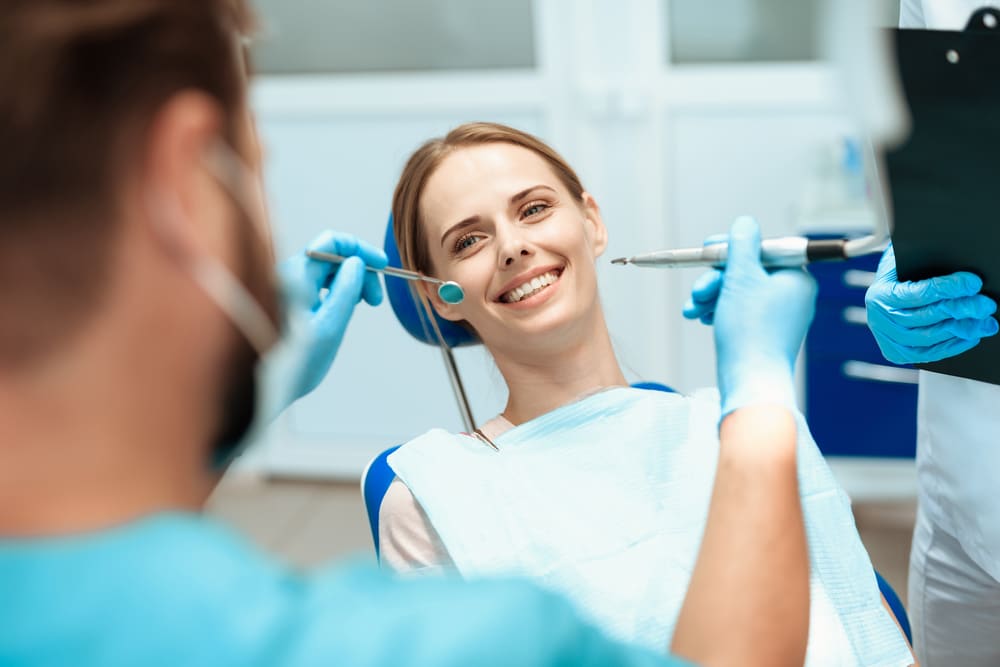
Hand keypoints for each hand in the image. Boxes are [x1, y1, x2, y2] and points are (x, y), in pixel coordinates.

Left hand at [278, 230, 387, 401]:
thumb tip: (356, 263)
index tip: (382, 265)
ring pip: (326, 271)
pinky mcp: (290, 303)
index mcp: (295, 277)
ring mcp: (287, 289)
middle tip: (376, 301)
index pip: (331, 242)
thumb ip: (345, 291)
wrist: (263, 390)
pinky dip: (337, 292)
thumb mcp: (329, 327)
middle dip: (359, 270)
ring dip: (350, 282)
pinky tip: (346, 309)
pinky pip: (318, 285)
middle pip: (331, 256)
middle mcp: (288, 277)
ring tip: (365, 305)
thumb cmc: (294, 363)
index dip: (359, 249)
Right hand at [683, 217, 816, 417]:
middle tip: (699, 290)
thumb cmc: (750, 330)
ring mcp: (778, 316)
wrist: (751, 382)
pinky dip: (718, 310)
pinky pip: (738, 311)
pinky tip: (701, 318)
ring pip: (738, 292)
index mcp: (796, 277)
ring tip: (693, 309)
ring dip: (711, 295)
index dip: (731, 248)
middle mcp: (791, 294)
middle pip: (746, 271)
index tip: (708, 250)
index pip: (761, 249)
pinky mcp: (763, 333)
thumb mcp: (742, 276)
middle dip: (715, 279)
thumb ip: (742, 244)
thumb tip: (745, 223)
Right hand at [865, 244, 997, 364]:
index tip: (974, 283)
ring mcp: (887, 339)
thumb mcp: (910, 262)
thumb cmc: (905, 272)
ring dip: (961, 329)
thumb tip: (961, 266)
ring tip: (985, 322)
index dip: (948, 288)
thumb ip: (929, 266)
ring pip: (927, 337)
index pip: (919, 293)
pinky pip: (927, 353)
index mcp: (879, 295)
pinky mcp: (897, 352)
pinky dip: (951, 346)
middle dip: (960, 310)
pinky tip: (971, 336)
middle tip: (985, 305)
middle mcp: (878, 319)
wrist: (890, 290)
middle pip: (925, 317)